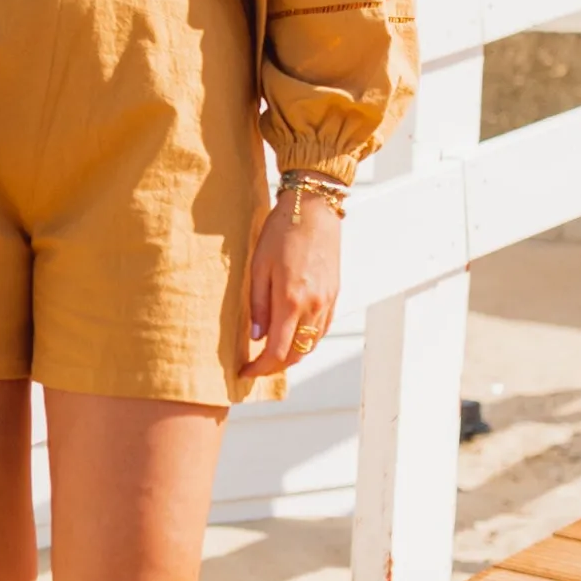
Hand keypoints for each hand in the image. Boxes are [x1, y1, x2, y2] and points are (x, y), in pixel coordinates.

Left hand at [239, 187, 339, 379]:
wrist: (313, 208)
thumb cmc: (281, 231)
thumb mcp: (258, 266)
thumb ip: (258, 304)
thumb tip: (257, 336)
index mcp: (291, 300)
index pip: (277, 351)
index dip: (260, 368)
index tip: (245, 372)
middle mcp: (314, 305)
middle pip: (296, 354)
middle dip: (274, 367)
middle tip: (255, 366)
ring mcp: (327, 301)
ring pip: (311, 344)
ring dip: (292, 355)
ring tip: (271, 354)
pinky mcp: (335, 294)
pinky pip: (322, 329)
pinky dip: (307, 340)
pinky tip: (293, 336)